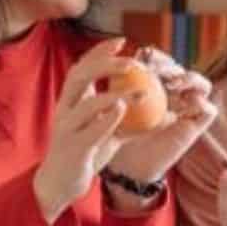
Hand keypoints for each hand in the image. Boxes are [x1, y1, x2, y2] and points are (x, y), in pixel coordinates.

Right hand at [32, 40, 139, 221]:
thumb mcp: (110, 132)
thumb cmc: (86, 154)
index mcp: (71, 101)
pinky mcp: (73, 148)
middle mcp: (65, 110)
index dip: (99, 51)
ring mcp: (67, 129)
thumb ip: (130, 119)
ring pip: (85, 104)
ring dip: (114, 94)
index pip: (81, 66)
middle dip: (104, 64)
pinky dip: (107, 119)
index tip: (122, 40)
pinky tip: (124, 111)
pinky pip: (90, 131)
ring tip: (140, 91)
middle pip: (79, 76)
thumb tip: (165, 108)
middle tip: (132, 62)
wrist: (61, 184)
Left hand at [106, 47, 219, 184]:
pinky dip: (202, 104)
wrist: (129, 165)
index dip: (156, 57)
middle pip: (182, 70)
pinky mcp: (198, 124)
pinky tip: (186, 103)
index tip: (143, 58)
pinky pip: (208, 110)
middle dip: (171, 67)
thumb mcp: (115, 106)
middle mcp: (176, 93)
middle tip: (158, 71)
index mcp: (157, 84)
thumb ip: (119, 84)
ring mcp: (189, 107)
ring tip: (174, 84)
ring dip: (190, 80)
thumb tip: (114, 58)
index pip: (163, 62)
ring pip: (202, 84)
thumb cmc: (118, 134)